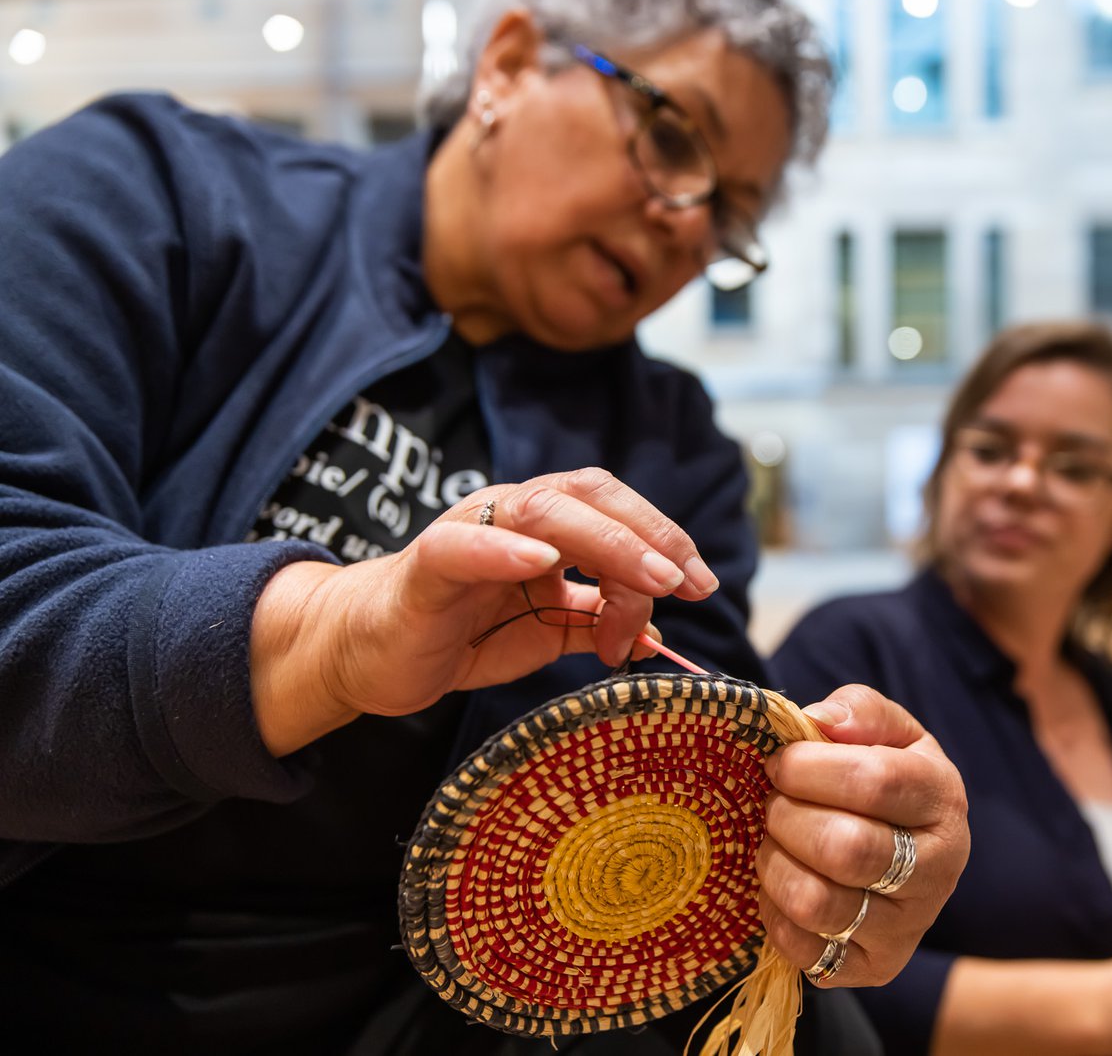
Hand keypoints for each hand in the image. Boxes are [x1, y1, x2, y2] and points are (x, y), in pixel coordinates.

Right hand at [251, 468, 717, 753]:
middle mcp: (511, 515)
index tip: (703, 583)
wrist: (371, 650)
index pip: (615, 509)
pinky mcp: (427, 566)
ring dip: (605, 542)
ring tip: (648, 578)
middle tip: (686, 582)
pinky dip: (504, 549)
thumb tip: (660, 635)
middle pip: (590, 498)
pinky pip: (463, 547)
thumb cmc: (460, 632)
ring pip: (543, 512)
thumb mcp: (545, 634)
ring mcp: (469, 534)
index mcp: (545, 525)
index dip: (664, 536)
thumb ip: (596, 625)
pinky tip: (542, 563)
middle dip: (649, 535)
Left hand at [753, 684, 970, 985]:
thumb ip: (858, 711)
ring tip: (773, 841)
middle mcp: (939, 869)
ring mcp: (909, 926)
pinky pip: (804, 949)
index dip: (810, 768)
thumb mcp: (885, 731)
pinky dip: (774, 913)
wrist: (904, 852)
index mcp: (943, 799)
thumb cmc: (884, 780)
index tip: (780, 763)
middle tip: (772, 802)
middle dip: (787, 817)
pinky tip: (781, 883)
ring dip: (774, 865)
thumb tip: (820, 721)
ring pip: (819, 903)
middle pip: (846, 848)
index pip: (876, 782)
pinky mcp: (875, 967)